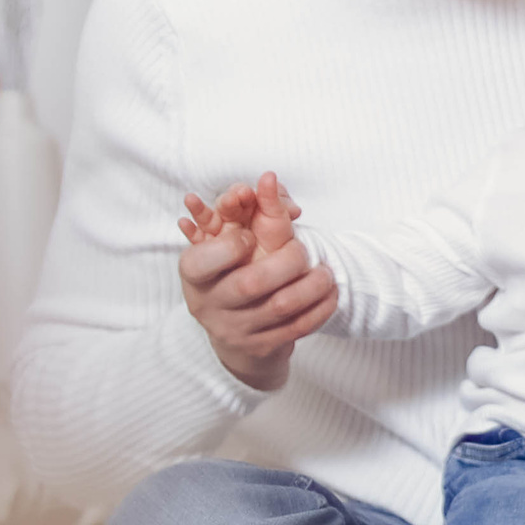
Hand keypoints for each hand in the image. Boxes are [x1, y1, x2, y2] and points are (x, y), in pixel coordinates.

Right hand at [174, 171, 334, 391]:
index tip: (250, 234)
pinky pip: (297, 328)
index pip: (204, 260)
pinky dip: (320, 308)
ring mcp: (235, 329)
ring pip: (280, 307)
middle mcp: (209, 304)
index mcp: (193, 274)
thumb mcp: (222, 239)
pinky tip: (331, 292)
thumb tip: (270, 179)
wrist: (231, 328)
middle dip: (285, 262)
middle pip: (249, 284)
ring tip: (327, 271)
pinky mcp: (261, 346)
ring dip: (312, 285)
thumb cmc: (228, 268)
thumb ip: (242, 208)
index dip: (232, 244)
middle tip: (304, 250)